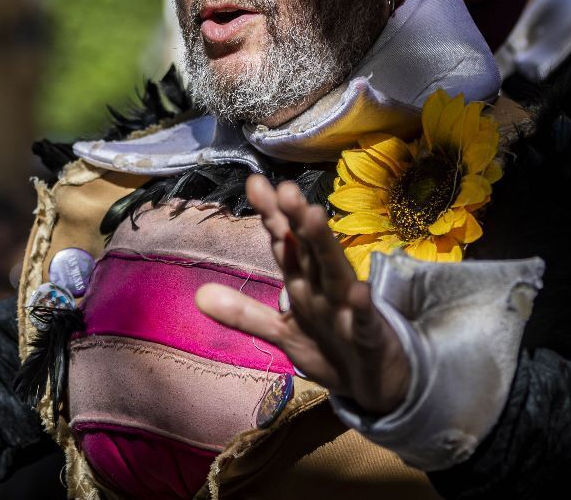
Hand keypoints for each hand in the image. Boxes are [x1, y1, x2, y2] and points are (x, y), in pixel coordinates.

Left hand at [194, 176, 409, 414]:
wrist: (372, 386)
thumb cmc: (329, 348)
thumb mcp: (281, 332)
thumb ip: (244, 313)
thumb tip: (198, 295)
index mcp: (303, 283)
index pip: (285, 243)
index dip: (271, 215)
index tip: (255, 183)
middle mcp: (324, 287)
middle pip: (309, 248)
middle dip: (296, 218)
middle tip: (285, 188)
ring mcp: (348, 310)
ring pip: (335, 272)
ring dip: (324, 245)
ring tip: (313, 216)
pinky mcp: (370, 337)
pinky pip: (365, 321)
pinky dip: (363, 307)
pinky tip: (360, 291)